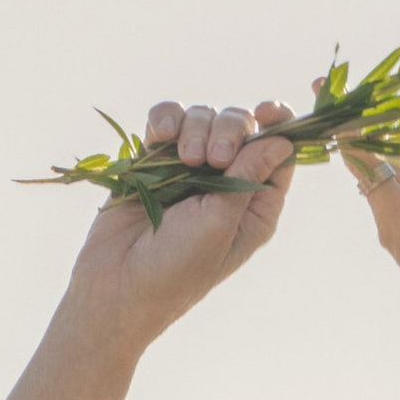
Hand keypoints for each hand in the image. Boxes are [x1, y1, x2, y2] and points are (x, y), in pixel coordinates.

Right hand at [67, 99, 296, 343]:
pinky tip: (161, 136)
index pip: (278, 152)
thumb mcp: (220, 224)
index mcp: (253, 206)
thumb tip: (283, 139)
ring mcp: (188, 171)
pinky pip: (166, 121)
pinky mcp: (154, 162)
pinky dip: (165, 119)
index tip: (266, 111)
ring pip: (203, 118)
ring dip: (195, 128)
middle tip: (214, 158)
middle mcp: (225, 185)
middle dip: (229, 129)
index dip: (278, 124)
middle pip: (241, 126)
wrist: (115, 288)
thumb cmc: (175, 270)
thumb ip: (249, 175)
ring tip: (184, 159)